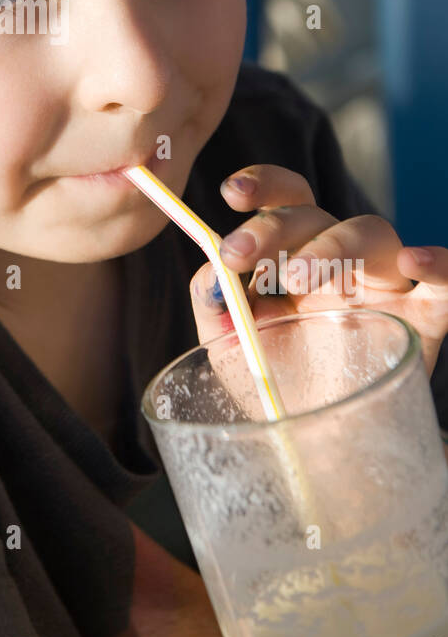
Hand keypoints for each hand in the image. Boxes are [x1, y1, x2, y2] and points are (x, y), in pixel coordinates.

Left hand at [189, 164, 447, 379]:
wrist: (318, 450)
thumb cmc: (274, 389)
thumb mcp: (228, 345)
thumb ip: (214, 302)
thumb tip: (213, 270)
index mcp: (292, 256)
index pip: (285, 200)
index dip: (263, 186)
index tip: (232, 194)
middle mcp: (338, 262)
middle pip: (316, 215)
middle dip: (273, 227)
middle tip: (240, 254)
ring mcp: (382, 288)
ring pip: (373, 232)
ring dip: (334, 244)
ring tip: (298, 277)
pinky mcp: (424, 319)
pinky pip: (445, 285)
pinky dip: (439, 265)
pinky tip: (414, 261)